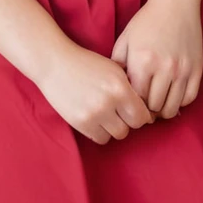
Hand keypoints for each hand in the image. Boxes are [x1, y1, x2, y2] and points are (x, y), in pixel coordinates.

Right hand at [37, 42, 153, 144]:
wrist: (55, 63)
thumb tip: (148, 110)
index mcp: (120, 86)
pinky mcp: (80, 123)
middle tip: (120, 112)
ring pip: (118, 134)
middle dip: (129, 121)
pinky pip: (100, 138)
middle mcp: (109, 101)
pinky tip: (95, 118)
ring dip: (114, 127)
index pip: (143, 115)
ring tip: (106, 115)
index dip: (142, 114)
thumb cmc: (86, 63)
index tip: (136, 111)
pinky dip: (100, 131)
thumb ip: (131, 87)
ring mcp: (94, 113)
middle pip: (132, 127)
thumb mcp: (113, 68)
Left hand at [111, 0, 202, 119]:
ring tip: (156, 105)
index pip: (136, 100)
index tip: (129, 106)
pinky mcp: (197, 69)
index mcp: (143, 62)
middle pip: (154, 107)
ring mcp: (183, 70)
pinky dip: (180, 102)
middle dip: (146, 111)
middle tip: (142, 108)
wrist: (175, 3)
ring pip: (172, 107)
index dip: (131, 106)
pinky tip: (171, 96)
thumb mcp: (125, 39)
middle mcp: (164, 68)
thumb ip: (117, 65)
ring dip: (163, 110)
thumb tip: (116, 89)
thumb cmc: (147, 21)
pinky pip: (189, 98)